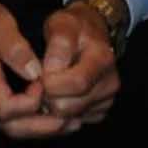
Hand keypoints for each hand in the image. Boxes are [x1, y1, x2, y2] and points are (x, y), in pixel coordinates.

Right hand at [0, 0, 66, 139]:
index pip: (6, 109)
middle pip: (10, 127)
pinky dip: (30, 121)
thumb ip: (15, 47)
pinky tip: (49, 113)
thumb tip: (36, 72)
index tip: (45, 82)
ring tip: (68, 122)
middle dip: (42, 127)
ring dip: (39, 128)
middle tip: (70, 119)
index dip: (30, 103)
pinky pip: (7, 119)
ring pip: (9, 127)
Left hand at [38, 4, 119, 129]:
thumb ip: (58, 44)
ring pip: (69, 118)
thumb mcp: (63, 24)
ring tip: (48, 87)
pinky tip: (58, 94)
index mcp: (102, 59)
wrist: (90, 33)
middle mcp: (110, 83)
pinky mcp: (100, 111)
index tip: (37, 73)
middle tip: (40, 81)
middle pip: (70, 106)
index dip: (50, 82)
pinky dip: (61, 112)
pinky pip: (74, 122)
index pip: (76, 83)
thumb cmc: (73, 28)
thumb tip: (51, 71)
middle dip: (48, 96)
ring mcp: (106, 100)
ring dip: (52, 105)